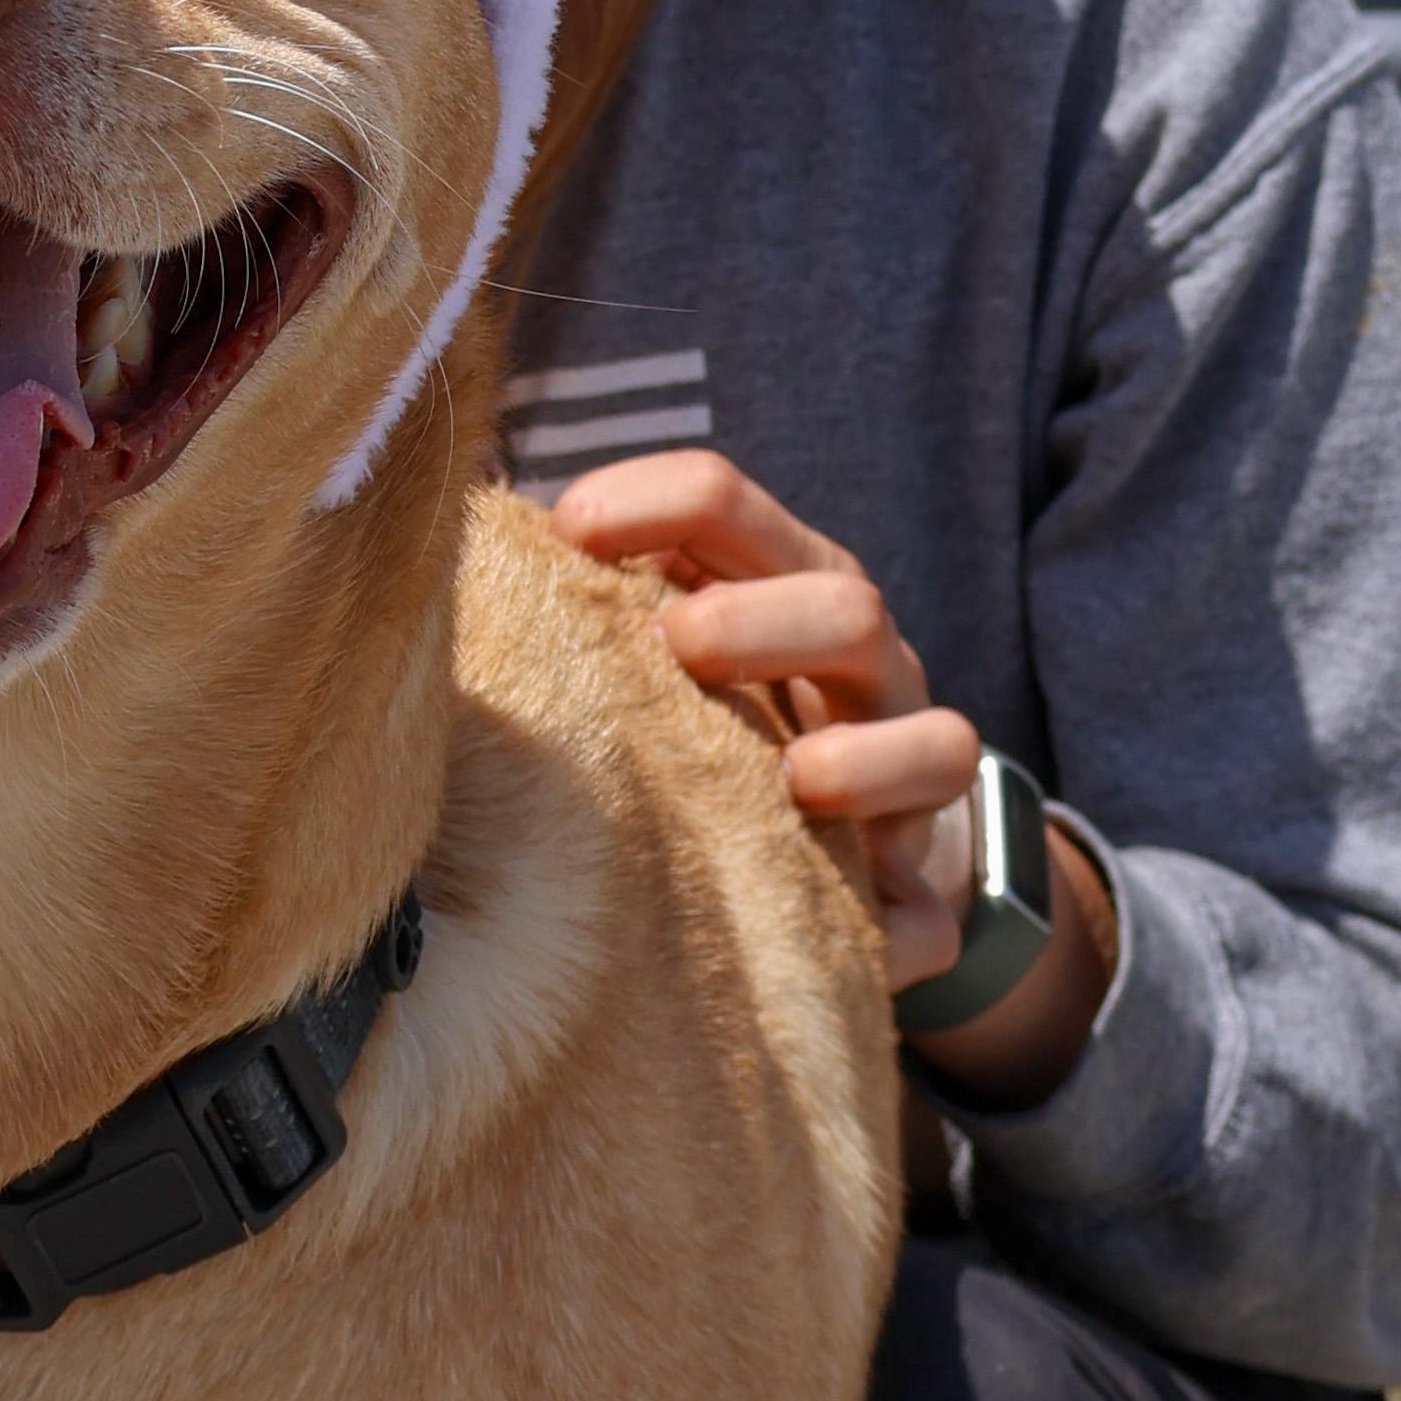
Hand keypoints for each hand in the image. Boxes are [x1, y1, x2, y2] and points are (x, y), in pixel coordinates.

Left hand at [542, 449, 980, 992]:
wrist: (800, 828)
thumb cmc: (672, 709)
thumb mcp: (629, 645)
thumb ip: (572, 610)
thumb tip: (458, 579)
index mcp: (765, 575)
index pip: (721, 502)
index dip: (653, 501)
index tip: (571, 529)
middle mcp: (850, 653)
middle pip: (843, 596)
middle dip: (761, 616)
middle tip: (678, 644)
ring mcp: (898, 753)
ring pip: (936, 734)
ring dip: (864, 753)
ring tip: (794, 777)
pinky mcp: (918, 876)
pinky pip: (942, 889)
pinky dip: (906, 899)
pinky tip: (851, 897)